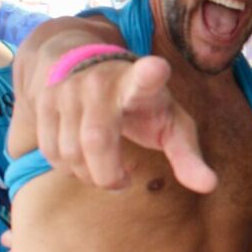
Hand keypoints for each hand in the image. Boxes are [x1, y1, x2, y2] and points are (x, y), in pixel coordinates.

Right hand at [36, 55, 216, 192]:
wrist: (86, 65)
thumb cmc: (141, 104)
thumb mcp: (170, 124)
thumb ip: (188, 156)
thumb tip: (210, 187)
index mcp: (140, 84)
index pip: (144, 78)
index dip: (148, 74)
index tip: (157, 67)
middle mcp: (100, 82)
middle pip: (96, 141)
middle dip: (108, 174)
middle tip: (123, 182)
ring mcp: (67, 89)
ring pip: (70, 152)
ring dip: (88, 174)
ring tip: (105, 169)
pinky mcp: (42, 100)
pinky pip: (50, 151)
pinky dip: (68, 167)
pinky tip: (82, 159)